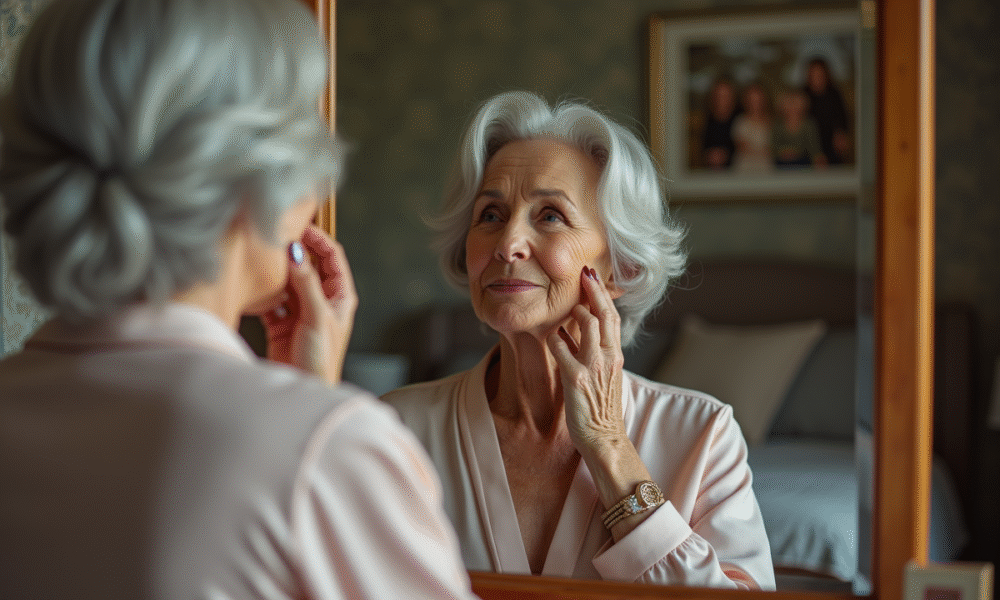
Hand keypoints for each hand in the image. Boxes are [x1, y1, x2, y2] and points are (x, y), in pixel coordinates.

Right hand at [259, 225, 357, 384]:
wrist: (303, 391)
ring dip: (277, 272)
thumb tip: (296, 252)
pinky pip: (272, 300)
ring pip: (288, 282)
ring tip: (262, 259)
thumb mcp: (317, 317)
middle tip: (275, 238)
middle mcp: (322, 301)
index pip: (332, 257)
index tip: (299, 226)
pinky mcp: (281, 323)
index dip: (318, 239)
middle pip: (308, 266)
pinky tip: (256, 287)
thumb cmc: (320, 361)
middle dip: (293, 252)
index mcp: (340, 297)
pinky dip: (265, 293)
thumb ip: (306, 284)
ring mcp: (301, 311)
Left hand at [546, 266, 626, 454]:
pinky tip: (552, 337)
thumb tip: (576, 330)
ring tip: (565, 310)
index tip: (592, 277)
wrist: (605, 439)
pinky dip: (555, 338)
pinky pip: (562, 347)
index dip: (603, 295)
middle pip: (603, 314)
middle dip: (592, 290)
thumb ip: (596, 352)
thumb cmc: (601, 409)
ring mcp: (593, 366)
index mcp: (616, 356)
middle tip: (582, 274)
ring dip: (574, 312)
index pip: (613, 317)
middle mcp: (608, 357)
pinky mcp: (576, 378)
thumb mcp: (605, 375)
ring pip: (586, 324)